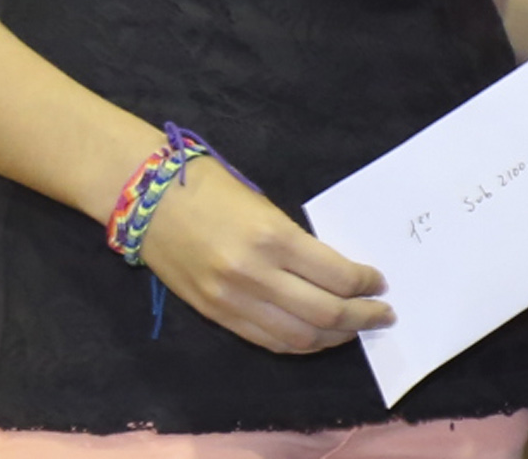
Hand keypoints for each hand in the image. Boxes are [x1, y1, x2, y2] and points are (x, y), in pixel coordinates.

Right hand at [133, 160, 391, 353]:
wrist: (145, 197)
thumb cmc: (208, 185)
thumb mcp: (263, 205)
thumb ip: (295, 242)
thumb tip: (334, 271)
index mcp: (272, 238)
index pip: (335, 276)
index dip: (366, 284)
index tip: (380, 282)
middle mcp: (254, 276)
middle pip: (324, 314)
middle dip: (361, 317)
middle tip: (382, 313)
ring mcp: (232, 301)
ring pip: (298, 337)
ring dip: (334, 337)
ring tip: (354, 328)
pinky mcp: (215, 315)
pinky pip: (267, 340)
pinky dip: (299, 343)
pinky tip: (316, 336)